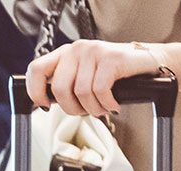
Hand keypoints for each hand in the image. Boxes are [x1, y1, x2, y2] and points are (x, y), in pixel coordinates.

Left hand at [27, 40, 164, 117]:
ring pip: (81, 92)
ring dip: (93, 109)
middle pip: (59, 88)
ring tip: (102, 108)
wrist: (145, 63)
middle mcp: (76, 49)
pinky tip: (113, 105)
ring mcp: (94, 51)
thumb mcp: (82, 76)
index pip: (36, 69)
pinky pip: (100, 90)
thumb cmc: (112, 75)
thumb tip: (45, 103)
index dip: (35, 91)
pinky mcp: (111, 58)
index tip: (45, 106)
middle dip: (71, 108)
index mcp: (64, 54)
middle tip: (85, 112)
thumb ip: (64, 84)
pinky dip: (106, 104)